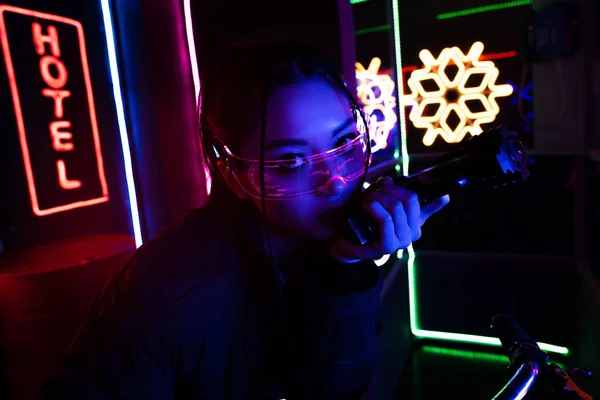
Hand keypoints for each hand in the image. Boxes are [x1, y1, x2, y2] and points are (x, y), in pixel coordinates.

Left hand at [330, 176, 449, 262]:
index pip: (431, 206)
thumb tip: (391, 181)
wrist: (345, 240)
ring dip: (378, 197)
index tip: (445, 195)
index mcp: (414, 219)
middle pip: (411, 198)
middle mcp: (413, 231)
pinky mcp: (389, 245)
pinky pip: (386, 219)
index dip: (438, 199)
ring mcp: (403, 240)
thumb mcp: (376, 197)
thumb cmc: (361, 217)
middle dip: (390, 189)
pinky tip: (366, 206)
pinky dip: (375, 208)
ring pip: (396, 207)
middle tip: (374, 191)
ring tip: (365, 200)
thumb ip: (387, 188)